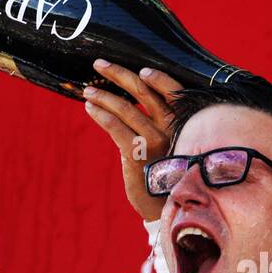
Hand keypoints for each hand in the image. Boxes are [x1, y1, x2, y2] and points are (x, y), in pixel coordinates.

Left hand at [82, 59, 184, 222]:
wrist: (164, 207)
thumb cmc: (167, 173)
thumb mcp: (172, 145)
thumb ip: (163, 123)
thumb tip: (139, 99)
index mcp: (184, 123)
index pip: (174, 92)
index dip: (158, 78)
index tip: (140, 69)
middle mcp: (172, 129)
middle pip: (145, 92)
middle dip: (119, 74)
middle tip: (99, 65)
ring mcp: (155, 141)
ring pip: (126, 108)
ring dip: (103, 96)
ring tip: (87, 91)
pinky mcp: (136, 154)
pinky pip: (115, 127)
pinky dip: (100, 114)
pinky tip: (90, 108)